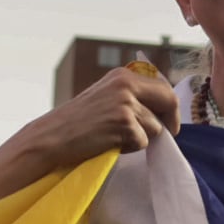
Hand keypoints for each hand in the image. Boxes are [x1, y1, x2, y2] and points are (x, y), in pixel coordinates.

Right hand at [22, 64, 179, 168]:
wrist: (52, 137)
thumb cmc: (77, 122)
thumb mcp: (106, 98)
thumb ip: (131, 98)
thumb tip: (163, 111)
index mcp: (123, 75)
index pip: (163, 87)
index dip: (170, 107)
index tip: (168, 122)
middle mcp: (126, 84)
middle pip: (169, 101)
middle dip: (170, 122)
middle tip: (165, 135)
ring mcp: (126, 103)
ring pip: (156, 127)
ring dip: (141, 138)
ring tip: (115, 138)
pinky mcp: (123, 123)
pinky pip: (143, 141)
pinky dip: (130, 148)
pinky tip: (110, 144)